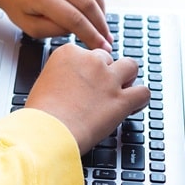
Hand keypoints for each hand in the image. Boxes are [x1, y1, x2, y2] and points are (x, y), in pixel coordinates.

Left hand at [0, 0, 117, 50]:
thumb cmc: (15, 2)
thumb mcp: (28, 26)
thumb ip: (55, 29)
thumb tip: (82, 27)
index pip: (73, 18)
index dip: (91, 35)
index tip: (101, 46)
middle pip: (86, 2)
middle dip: (100, 24)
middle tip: (106, 38)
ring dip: (102, 6)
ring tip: (101, 21)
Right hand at [24, 45, 148, 153]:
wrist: (46, 132)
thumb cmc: (40, 114)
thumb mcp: (44, 82)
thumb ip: (62, 75)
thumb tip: (71, 83)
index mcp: (68, 53)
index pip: (87, 53)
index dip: (87, 69)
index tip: (84, 82)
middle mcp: (91, 61)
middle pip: (107, 58)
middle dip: (105, 72)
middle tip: (99, 90)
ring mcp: (108, 79)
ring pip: (131, 66)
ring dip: (127, 78)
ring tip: (121, 91)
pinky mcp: (121, 99)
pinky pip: (143, 92)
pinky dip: (141, 99)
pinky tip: (132, 106)